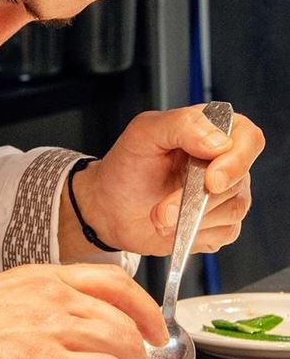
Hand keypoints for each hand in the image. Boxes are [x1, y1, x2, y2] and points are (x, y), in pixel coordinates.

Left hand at [63, 105, 264, 256]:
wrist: (110, 208)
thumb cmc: (126, 166)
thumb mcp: (144, 133)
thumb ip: (181, 125)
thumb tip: (220, 142)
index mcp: (211, 129)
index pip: (248, 137)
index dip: (236, 159)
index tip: (210, 180)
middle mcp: (224, 160)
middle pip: (239, 179)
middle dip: (197, 199)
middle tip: (162, 209)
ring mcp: (226, 193)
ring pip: (234, 209)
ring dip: (190, 219)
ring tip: (158, 216)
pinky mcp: (221, 223)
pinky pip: (225, 232)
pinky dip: (195, 234)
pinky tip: (174, 227)